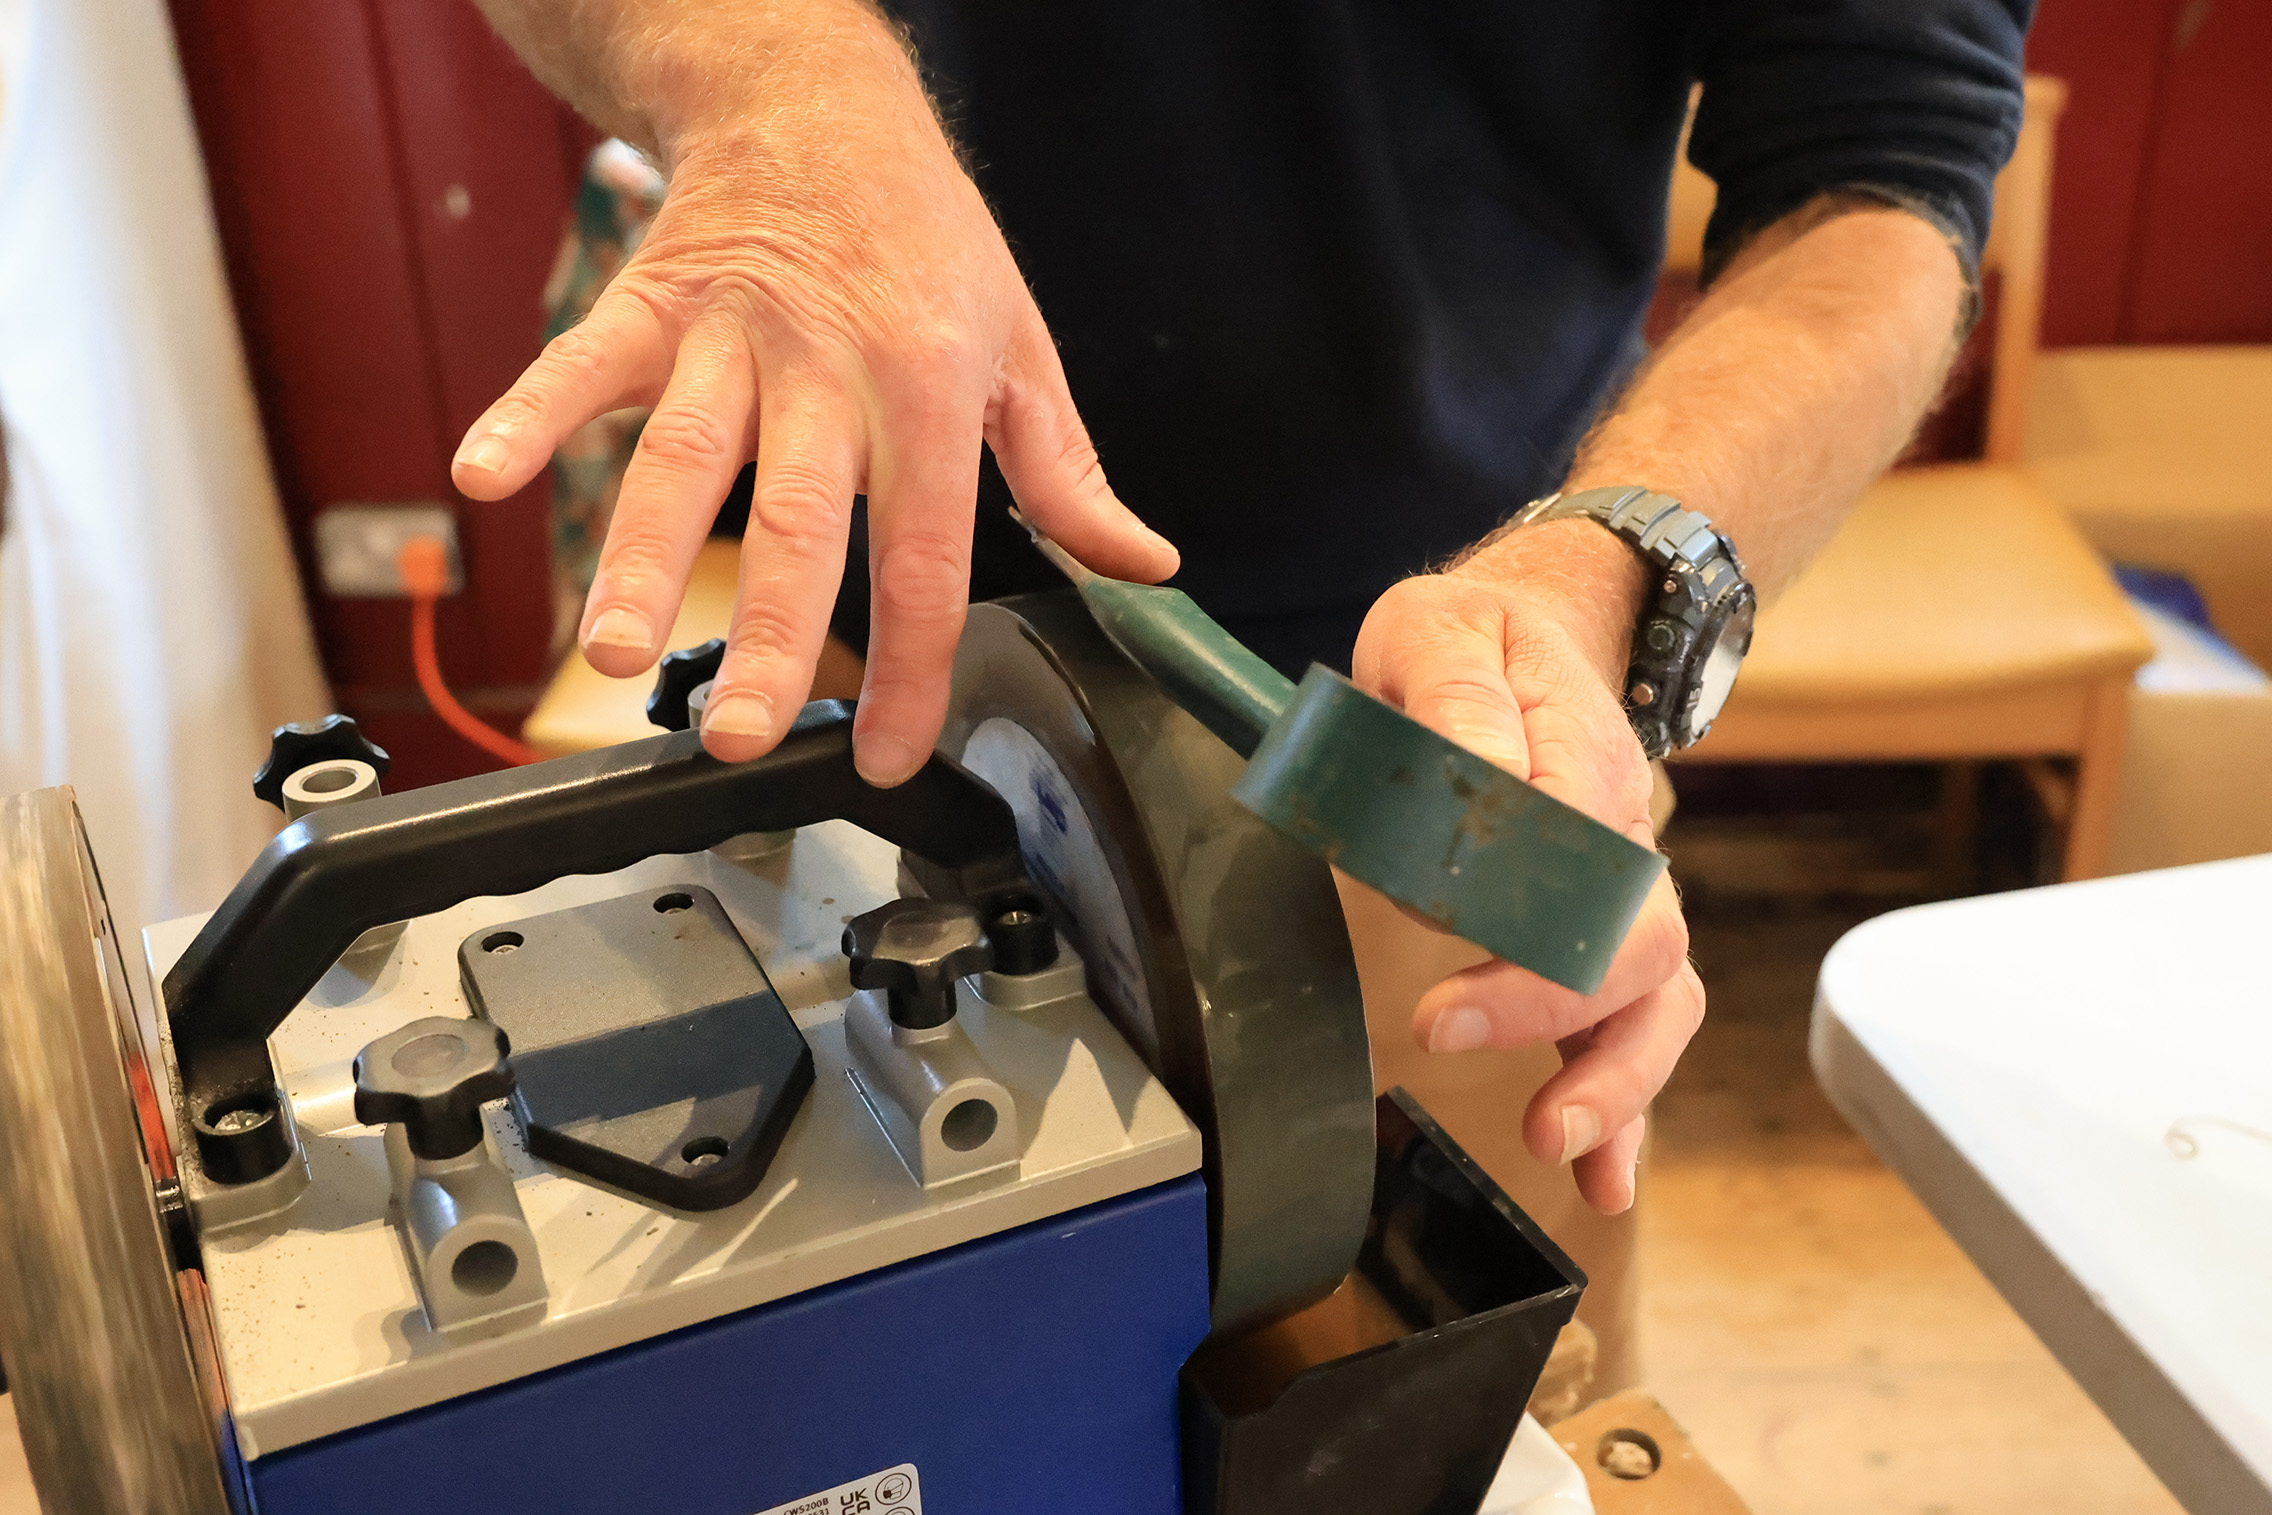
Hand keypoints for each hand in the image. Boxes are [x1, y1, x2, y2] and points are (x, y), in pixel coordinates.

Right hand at [451, 16, 1175, 780]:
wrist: (819, 105)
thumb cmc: (924, 239)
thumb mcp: (1021, 350)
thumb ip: (1069, 475)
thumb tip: (1143, 563)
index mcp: (928, 394)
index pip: (926, 559)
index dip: (912, 669)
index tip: (890, 756)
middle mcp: (829, 371)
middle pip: (798, 523)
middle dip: (770, 637)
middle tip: (742, 733)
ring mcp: (730, 336)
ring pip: (685, 457)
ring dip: (644, 559)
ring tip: (615, 653)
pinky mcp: (651, 303)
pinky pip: (583, 362)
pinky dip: (532, 415)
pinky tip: (486, 476)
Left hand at [1351, 521, 1703, 1213]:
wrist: (1533, 627)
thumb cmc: (1470, 638)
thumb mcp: (1437, 630)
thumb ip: (1455, 695)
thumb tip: (1479, 782)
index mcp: (1586, 761)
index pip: (1576, 867)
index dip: (1518, 944)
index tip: (1439, 1001)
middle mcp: (1624, 842)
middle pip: (1634, 947)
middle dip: (1552, 1013)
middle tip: (1449, 1038)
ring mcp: (1624, 897)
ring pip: (1658, 1000)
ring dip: (1619, 1081)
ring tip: (1561, 1148)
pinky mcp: (1601, 937)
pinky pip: (1635, 1025)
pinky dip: (1628, 1109)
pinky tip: (1601, 1182)